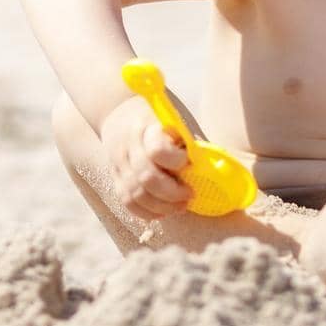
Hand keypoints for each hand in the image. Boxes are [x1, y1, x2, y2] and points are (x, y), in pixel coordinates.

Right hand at [99, 95, 192, 219]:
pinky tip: (163, 211)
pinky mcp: (115, 178)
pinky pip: (128, 203)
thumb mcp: (171, 122)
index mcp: (147, 129)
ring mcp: (119, 165)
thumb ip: (186, 142)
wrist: (119, 113)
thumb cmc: (156, 121)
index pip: (157, 150)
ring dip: (162, 206)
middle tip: (190, 194)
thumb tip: (210, 167)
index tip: (189, 163)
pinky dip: (147, 212)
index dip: (176, 161)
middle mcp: (129, 147)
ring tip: (180, 206)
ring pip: (136, 195)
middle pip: (148, 178)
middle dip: (172, 193)